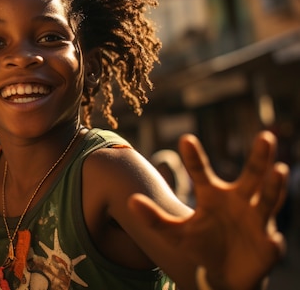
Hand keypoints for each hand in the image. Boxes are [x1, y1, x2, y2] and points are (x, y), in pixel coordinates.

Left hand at [129, 131, 287, 289]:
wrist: (225, 272)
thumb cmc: (200, 245)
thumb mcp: (176, 233)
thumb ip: (155, 219)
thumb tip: (130, 201)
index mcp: (212, 194)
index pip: (201, 171)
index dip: (194, 157)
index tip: (185, 139)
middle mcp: (238, 199)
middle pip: (251, 174)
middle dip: (260, 156)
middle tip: (265, 136)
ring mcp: (256, 218)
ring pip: (268, 198)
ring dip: (274, 185)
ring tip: (279, 170)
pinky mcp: (268, 242)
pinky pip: (272, 240)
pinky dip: (273, 241)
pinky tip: (272, 240)